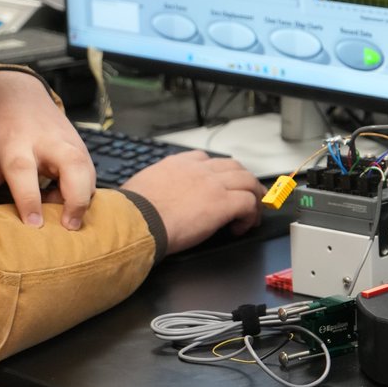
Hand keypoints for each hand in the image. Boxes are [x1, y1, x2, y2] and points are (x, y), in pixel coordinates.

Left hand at [0, 70, 94, 228]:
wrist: (13, 93)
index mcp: (13, 142)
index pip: (23, 169)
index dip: (29, 199)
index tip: (33, 225)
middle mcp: (46, 140)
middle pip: (72, 164)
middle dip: (76, 198)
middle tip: (70, 227)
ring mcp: (69, 141)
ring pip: (88, 170)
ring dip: (83, 198)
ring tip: (64, 218)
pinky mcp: (81, 146)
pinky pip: (91, 173)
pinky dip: (84, 192)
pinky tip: (63, 201)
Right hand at [121, 151, 264, 253]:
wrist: (138, 221)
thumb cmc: (133, 212)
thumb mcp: (142, 186)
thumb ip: (155, 186)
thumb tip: (154, 198)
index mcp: (177, 164)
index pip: (206, 159)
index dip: (217, 173)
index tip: (219, 185)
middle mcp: (199, 169)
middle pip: (233, 166)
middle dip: (243, 181)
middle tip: (248, 195)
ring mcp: (213, 184)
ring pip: (247, 181)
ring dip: (254, 196)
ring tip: (253, 212)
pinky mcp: (223, 203)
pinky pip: (249, 204)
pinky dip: (250, 215)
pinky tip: (241, 227)